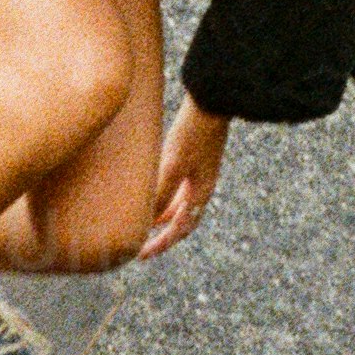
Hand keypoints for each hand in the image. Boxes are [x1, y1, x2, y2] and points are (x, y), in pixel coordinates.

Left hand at [137, 101, 228, 261]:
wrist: (211, 99)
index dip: (162, 243)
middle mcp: (203, 186)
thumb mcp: (173, 165)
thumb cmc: (193, 132)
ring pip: (180, 204)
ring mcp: (200, 172)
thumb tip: (148, 221)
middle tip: (143, 246)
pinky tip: (151, 193)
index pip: (181, 228)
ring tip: (144, 224)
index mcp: (201, 192)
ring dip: (163, 217)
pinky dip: (165, 197)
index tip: (142, 254)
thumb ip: (161, 193)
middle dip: (163, 235)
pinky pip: (178, 187)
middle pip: (182, 220)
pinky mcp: (194, 158)